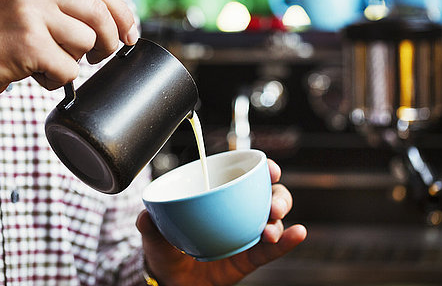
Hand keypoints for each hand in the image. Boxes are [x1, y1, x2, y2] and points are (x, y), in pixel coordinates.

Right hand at [0, 0, 137, 100]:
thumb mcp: (26, 5)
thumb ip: (62, 4)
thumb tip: (116, 22)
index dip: (120, 10)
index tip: (130, 32)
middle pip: (99, 12)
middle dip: (110, 39)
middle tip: (102, 55)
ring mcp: (29, 14)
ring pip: (86, 41)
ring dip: (78, 62)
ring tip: (53, 64)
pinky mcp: (27, 44)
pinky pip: (68, 68)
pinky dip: (58, 80)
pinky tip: (37, 75)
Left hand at [137, 159, 306, 285]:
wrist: (171, 282)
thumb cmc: (167, 249)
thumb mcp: (155, 236)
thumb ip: (150, 225)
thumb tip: (145, 215)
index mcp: (219, 196)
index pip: (244, 176)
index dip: (261, 168)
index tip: (268, 167)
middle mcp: (238, 211)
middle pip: (268, 195)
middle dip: (278, 195)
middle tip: (273, 204)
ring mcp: (247, 233)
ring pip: (275, 219)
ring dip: (280, 218)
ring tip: (271, 227)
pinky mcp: (251, 257)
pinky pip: (272, 249)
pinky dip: (287, 241)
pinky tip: (297, 234)